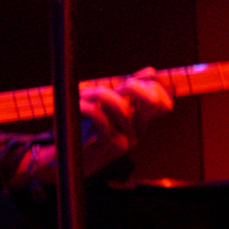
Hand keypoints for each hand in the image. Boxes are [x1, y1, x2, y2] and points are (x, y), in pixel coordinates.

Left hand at [10, 68, 173, 186]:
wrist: (64, 157)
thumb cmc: (84, 129)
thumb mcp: (106, 106)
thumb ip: (126, 91)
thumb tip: (151, 71)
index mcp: (139, 122)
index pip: (164, 103)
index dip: (152, 87)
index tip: (129, 81)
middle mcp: (137, 132)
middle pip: (151, 101)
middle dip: (132, 86)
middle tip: (109, 85)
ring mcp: (127, 140)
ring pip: (122, 106)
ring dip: (100, 94)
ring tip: (83, 94)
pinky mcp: (111, 146)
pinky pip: (103, 118)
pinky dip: (89, 107)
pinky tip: (79, 105)